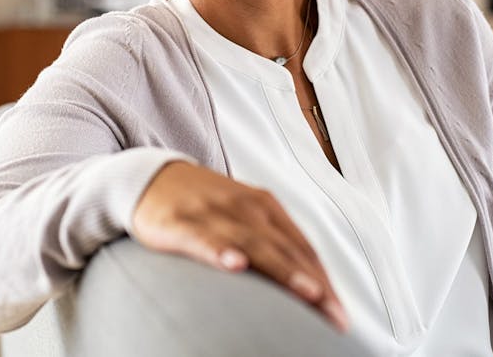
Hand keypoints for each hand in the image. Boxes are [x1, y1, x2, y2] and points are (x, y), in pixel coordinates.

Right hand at [131, 160, 348, 331]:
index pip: (302, 247)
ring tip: (307, 292)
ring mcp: (214, 213)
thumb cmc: (205, 205)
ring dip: (282, 269)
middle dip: (314, 283)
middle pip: (286, 248)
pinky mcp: (181, 222)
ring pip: (254, 244)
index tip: (340, 313)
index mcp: (265, 206)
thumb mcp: (242, 217)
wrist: (152, 177)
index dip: (324, 279)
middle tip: (334, 315)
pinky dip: (221, 251)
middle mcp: (245, 206)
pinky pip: (204, 238)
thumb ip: (270, 245)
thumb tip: (305, 285)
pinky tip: (235, 264)